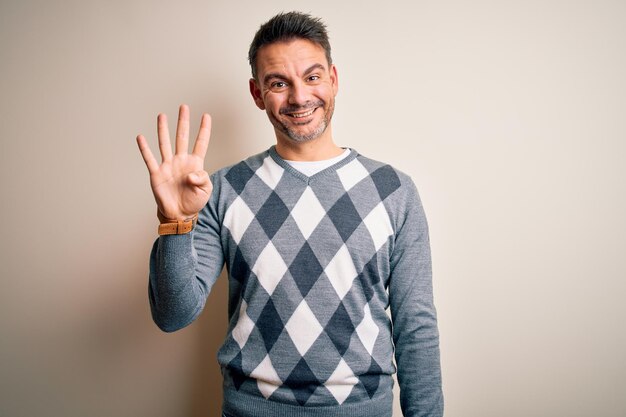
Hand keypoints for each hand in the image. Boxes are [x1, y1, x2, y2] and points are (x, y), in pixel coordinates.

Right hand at [136, 104, 211, 221]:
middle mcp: (180, 161)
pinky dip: (144, 149)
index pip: (201, 143)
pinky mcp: (157, 174)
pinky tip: (141, 137)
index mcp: (195, 164)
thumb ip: (202, 179)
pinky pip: (150, 159)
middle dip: (183, 122)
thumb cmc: (194, 201)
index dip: (204, 130)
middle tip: (184, 107)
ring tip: (162, 115)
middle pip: (182, 137)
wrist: (179, 214)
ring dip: (163, 130)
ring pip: (165, 143)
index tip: (206, 116)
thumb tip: (191, 174)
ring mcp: (168, 166)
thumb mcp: (205, 190)